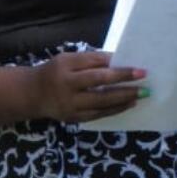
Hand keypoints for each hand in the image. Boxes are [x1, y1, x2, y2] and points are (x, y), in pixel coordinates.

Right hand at [29, 51, 147, 123]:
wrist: (31, 94)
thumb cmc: (55, 71)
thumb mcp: (69, 59)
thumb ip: (92, 59)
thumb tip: (119, 60)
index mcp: (66, 69)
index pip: (96, 67)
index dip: (118, 69)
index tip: (139, 68)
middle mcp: (67, 89)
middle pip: (100, 87)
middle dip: (125, 85)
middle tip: (145, 82)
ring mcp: (70, 106)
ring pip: (101, 104)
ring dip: (124, 100)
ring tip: (142, 94)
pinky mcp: (73, 119)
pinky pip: (97, 115)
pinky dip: (114, 110)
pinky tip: (129, 104)